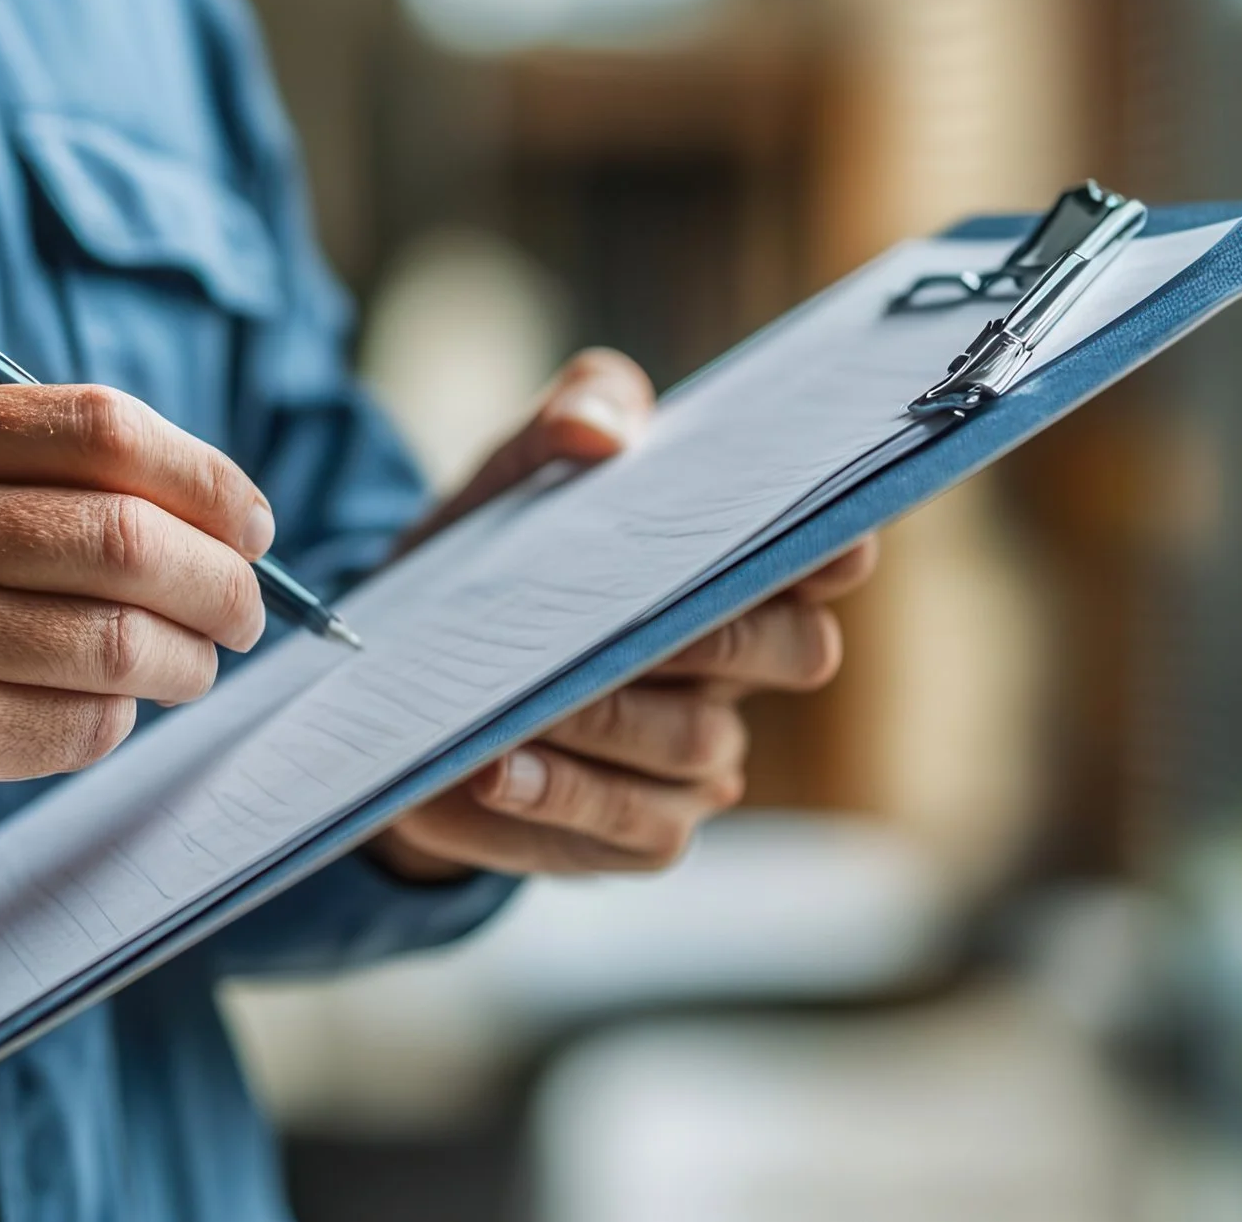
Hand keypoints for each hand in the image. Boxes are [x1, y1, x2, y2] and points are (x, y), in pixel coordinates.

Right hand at [0, 386, 272, 871]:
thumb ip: (12, 482)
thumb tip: (197, 512)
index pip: (98, 428)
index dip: (203, 477)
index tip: (249, 524)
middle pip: (124, 537)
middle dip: (219, 583)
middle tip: (244, 615)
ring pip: (113, 639)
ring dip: (181, 664)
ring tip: (187, 672)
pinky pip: (71, 724)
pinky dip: (111, 725)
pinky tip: (95, 719)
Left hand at [369, 350, 878, 879]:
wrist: (404, 680)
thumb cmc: (490, 559)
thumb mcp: (516, 471)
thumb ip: (572, 411)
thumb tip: (602, 430)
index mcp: (730, 566)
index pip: (824, 551)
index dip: (836, 544)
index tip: (823, 533)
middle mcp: (735, 665)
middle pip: (796, 653)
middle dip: (726, 636)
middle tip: (646, 621)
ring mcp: (696, 755)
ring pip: (701, 745)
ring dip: (614, 722)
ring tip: (527, 704)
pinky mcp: (638, 829)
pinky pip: (639, 827)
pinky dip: (567, 798)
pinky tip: (498, 770)